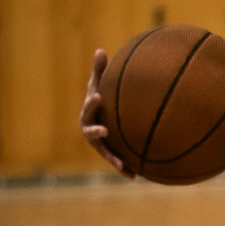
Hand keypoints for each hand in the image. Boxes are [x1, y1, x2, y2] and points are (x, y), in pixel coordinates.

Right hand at [79, 49, 132, 176]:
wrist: (101, 118)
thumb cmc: (101, 99)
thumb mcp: (99, 84)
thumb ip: (99, 71)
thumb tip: (100, 50)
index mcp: (89, 112)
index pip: (90, 105)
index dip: (93, 102)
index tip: (99, 97)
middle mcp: (90, 129)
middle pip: (92, 131)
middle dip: (97, 131)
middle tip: (105, 130)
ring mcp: (99, 143)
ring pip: (104, 151)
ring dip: (112, 158)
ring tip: (121, 164)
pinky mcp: (108, 153)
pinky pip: (116, 161)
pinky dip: (124, 168)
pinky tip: (135, 176)